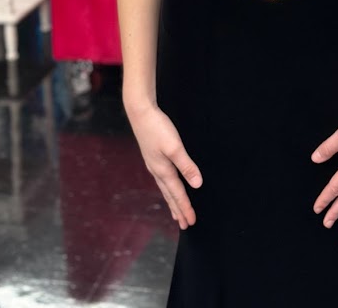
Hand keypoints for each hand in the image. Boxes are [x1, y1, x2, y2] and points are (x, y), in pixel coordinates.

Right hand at [126, 102, 202, 229]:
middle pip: (170, 195)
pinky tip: (166, 187)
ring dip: (171, 201)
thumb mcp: (175, 147)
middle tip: (185, 225)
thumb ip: (186, 166)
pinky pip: (161, 180)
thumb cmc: (158, 128)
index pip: (178, 193)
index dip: (185, 208)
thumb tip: (197, 184)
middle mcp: (157, 171)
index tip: (191, 222)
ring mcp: (153, 164)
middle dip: (178, 210)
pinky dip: (166, 189)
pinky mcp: (152, 157)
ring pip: (164, 188)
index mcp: (163, 170)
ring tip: (176, 213)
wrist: (140, 112)